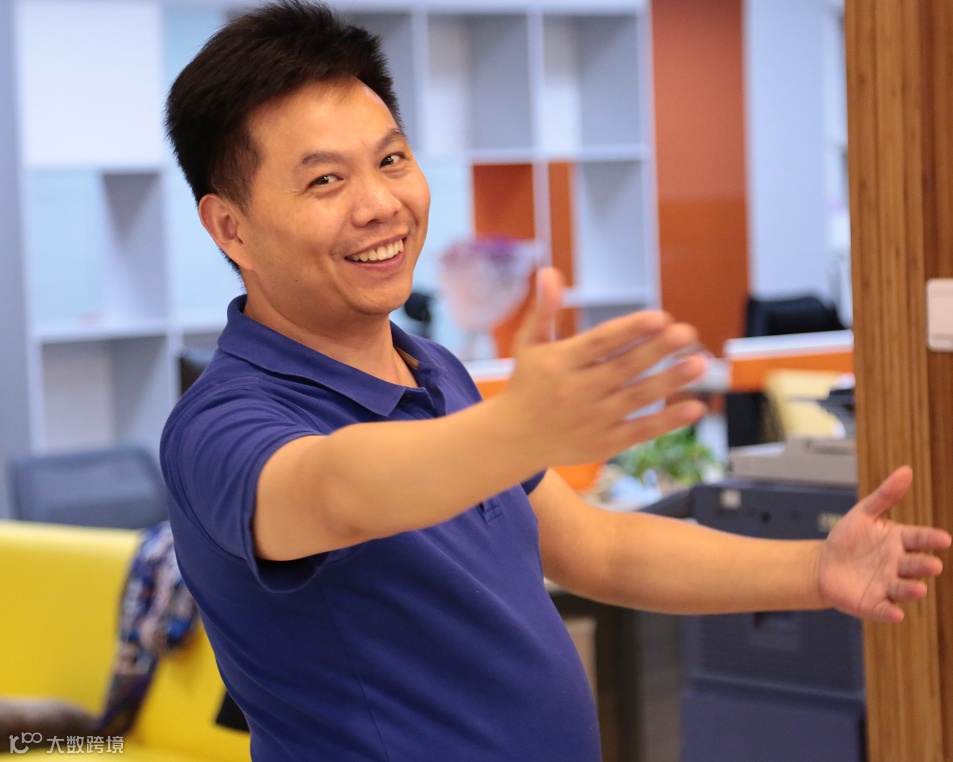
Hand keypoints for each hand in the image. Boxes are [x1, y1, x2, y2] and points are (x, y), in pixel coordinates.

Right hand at [497, 268, 707, 467]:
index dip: (630, 330)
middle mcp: (577, 391)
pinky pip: (640, 431)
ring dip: (670, 381)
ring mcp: (592, 419)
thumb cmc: (527, 384)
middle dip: (657, 350)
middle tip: (687, 332)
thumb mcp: (529, 345)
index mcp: (560, 363)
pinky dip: (667, 421)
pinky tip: (695, 408)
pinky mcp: (603, 444)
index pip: (600, 343)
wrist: (513, 440)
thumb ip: (544, 309)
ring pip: (637, 398)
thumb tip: (549, 271)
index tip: (659, 317)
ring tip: (700, 362)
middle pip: (624, 368)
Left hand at [816, 466, 951, 622]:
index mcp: (900, 541)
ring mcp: (888, 585)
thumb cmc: (848, 538)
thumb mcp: (863, 513)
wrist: (824, 564)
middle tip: (933, 565)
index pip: (920, 539)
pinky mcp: (874, 604)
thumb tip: (906, 470)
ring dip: (912, 590)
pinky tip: (895, 614)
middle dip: (924, 565)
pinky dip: (889, 612)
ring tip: (917, 588)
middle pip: (915, 565)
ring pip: (904, 588)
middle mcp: (899, 565)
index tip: (944, 539)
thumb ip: (885, 495)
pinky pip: (884, 609)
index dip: (931, 539)